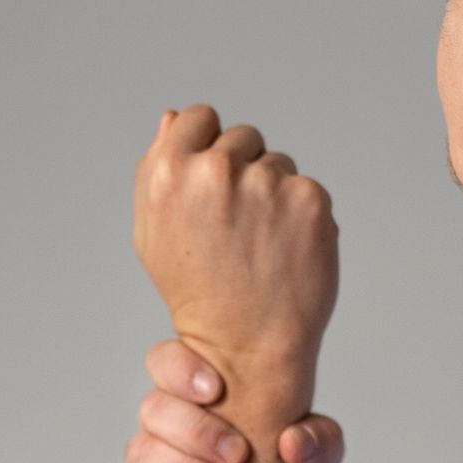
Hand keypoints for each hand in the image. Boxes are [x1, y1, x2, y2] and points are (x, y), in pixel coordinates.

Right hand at [113, 336, 347, 462]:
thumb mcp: (320, 458)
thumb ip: (319, 439)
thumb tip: (292, 442)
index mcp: (199, 396)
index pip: (168, 362)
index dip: (181, 369)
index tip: (216, 389)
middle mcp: (167, 426)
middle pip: (155, 408)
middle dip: (197, 430)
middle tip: (239, 454)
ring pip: (143, 453)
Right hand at [132, 106, 338, 402]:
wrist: (243, 346)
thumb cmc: (194, 289)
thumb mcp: (154, 231)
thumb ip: (158, 168)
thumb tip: (171, 116)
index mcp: (169, 173)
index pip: (199, 117)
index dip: (207, 147)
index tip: (212, 183)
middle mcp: (216, 172)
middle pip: (242, 137)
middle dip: (242, 171)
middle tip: (236, 229)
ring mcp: (265, 184)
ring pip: (277, 163)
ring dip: (273, 194)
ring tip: (258, 244)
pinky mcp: (308, 199)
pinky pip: (305, 188)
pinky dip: (300, 217)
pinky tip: (284, 251)